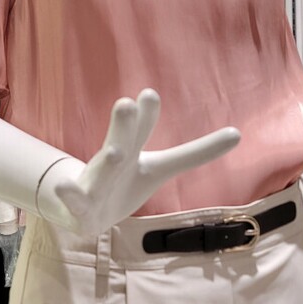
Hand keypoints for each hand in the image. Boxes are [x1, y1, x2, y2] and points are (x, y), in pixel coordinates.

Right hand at [38, 88, 240, 235]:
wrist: (82, 209)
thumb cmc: (125, 182)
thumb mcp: (159, 167)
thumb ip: (194, 152)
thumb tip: (238, 133)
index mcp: (132, 150)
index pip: (142, 130)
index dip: (147, 115)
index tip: (150, 94)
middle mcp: (113, 160)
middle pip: (122, 141)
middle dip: (125, 125)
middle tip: (127, 103)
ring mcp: (96, 182)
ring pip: (101, 171)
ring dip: (106, 160)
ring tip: (113, 152)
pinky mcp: (82, 205)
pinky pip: (75, 200)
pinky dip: (69, 194)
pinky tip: (64, 187)